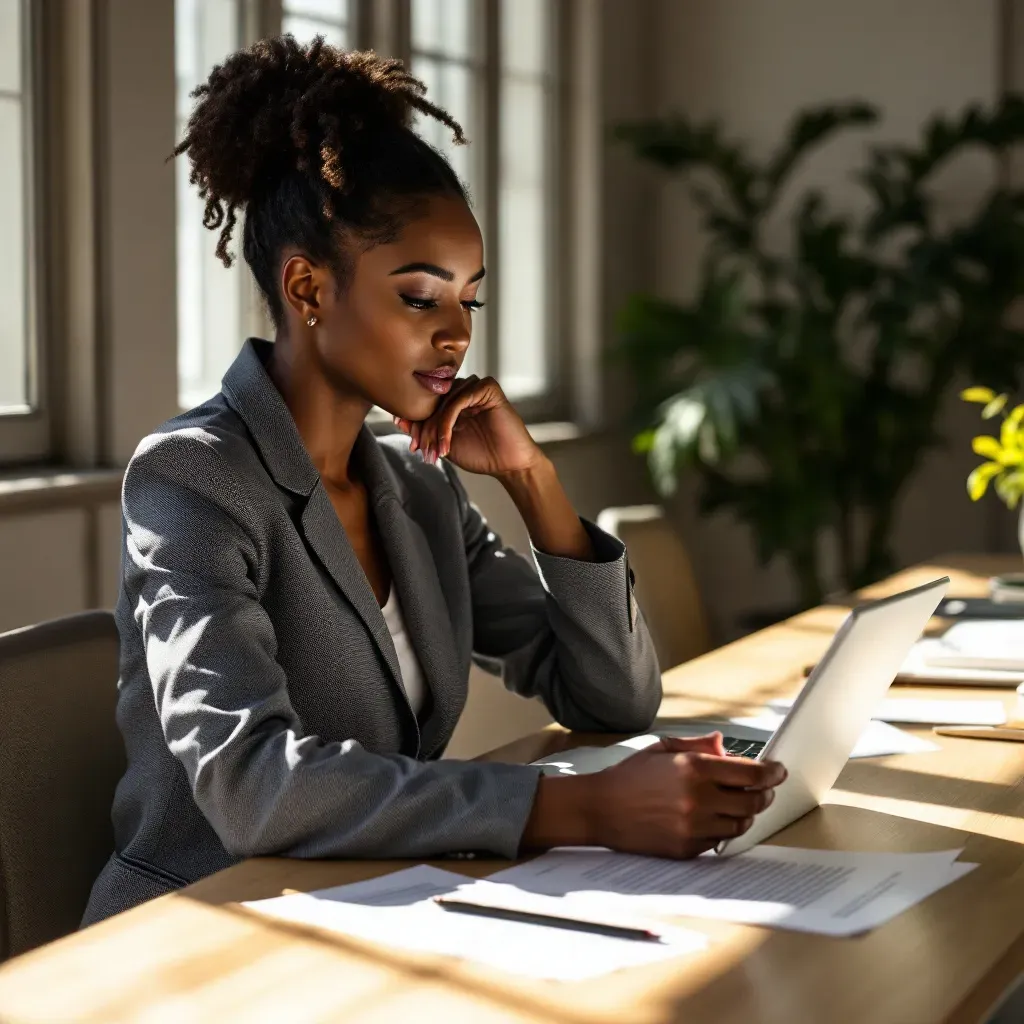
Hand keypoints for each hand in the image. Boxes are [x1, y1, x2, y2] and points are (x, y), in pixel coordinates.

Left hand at [393, 375, 542, 476]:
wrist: (508, 465)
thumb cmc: (479, 455)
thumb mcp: (443, 444)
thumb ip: (424, 431)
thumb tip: (398, 420)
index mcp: (452, 401)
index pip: (426, 403)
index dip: (415, 423)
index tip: (413, 445)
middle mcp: (462, 391)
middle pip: (432, 401)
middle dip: (424, 428)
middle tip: (423, 450)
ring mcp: (475, 387)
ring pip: (444, 401)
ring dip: (436, 427)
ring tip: (437, 449)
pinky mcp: (488, 388)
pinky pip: (460, 398)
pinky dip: (449, 420)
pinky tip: (448, 441)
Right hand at [588, 732, 786, 858]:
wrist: (599, 808)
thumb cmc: (628, 777)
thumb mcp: (662, 750)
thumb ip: (697, 745)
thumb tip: (724, 746)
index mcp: (694, 768)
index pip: (750, 773)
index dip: (771, 772)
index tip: (778, 771)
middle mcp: (698, 798)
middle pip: (753, 801)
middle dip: (763, 794)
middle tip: (763, 789)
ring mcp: (693, 826)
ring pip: (740, 824)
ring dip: (745, 813)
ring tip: (737, 804)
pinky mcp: (687, 848)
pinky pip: (719, 841)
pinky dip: (722, 829)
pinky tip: (713, 819)